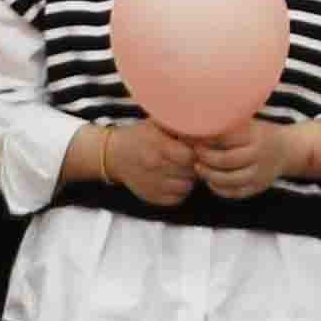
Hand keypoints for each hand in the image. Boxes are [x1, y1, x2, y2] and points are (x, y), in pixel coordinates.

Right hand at [73, 118, 207, 208]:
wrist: (115, 154)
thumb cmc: (141, 135)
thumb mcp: (157, 122)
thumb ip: (180, 124)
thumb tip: (206, 123)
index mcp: (157, 145)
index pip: (190, 156)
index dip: (198, 152)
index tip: (198, 147)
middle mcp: (154, 166)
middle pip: (190, 171)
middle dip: (195, 165)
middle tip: (193, 157)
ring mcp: (152, 184)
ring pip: (186, 186)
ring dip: (189, 178)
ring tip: (183, 167)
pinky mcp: (152, 197)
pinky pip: (178, 198)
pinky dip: (180, 190)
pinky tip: (175, 178)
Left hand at [191, 115, 320, 200]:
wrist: (288, 149)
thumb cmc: (260, 132)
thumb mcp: (249, 121)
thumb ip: (228, 119)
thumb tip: (196, 112)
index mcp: (255, 134)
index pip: (227, 137)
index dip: (207, 138)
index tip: (193, 135)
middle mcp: (258, 154)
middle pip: (227, 160)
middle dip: (206, 158)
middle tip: (194, 152)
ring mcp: (259, 172)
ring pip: (230, 180)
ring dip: (210, 175)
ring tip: (198, 168)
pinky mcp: (258, 187)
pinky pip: (236, 193)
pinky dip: (219, 189)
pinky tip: (210, 180)